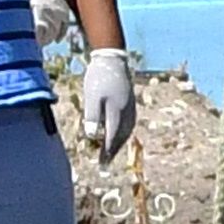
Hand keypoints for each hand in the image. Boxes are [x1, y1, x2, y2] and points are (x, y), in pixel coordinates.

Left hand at [81, 47, 137, 161]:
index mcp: (117, 113)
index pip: (111, 138)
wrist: (112, 59)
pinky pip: (128, 124)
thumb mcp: (92, 97)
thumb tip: (93, 136)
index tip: (102, 165)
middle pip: (121, 137)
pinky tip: (119, 133)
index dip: (106, 152)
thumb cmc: (99, 77)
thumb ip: (93, 117)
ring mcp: (131, 108)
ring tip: (112, 151)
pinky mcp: (130, 103)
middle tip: (106, 162)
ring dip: (119, 143)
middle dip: (113, 151)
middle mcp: (127, 113)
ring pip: (126, 131)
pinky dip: (123, 133)